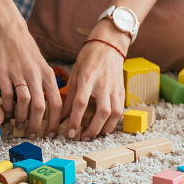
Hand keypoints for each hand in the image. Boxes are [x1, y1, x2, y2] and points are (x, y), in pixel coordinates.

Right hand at [0, 19, 61, 139]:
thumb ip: (46, 84)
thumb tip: (50, 105)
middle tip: (34, 135)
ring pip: (24, 103)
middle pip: (40, 107)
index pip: (56, 103)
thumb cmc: (26, 50)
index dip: (56, 121)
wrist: (9, 32)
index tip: (52, 133)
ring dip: (22, 119)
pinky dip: (8, 108)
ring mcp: (18, 75)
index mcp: (47, 74)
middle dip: (38, 126)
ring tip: (20, 127)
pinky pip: (7, 96)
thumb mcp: (42, 65)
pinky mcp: (3, 74)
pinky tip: (8, 113)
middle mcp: (35, 75)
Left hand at [62, 20, 127, 139]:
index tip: (70, 132)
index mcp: (87, 79)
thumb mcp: (75, 74)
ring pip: (114, 113)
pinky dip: (113, 122)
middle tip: (82, 138)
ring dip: (104, 128)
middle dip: (92, 129)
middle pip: (101, 112)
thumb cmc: (88, 59)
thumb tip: (61, 115)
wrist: (108, 45)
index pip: (81, 103)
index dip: (75, 120)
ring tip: (94, 135)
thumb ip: (69, 96)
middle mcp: (102, 85)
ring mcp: (114, 88)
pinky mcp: (122, 91)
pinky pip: (120, 110)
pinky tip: (105, 127)